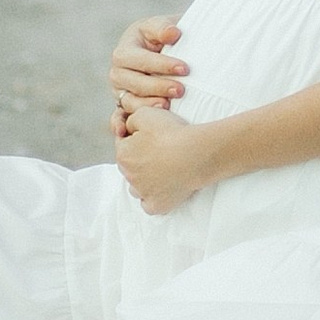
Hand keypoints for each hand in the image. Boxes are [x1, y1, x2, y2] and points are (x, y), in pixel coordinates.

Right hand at [109, 17, 188, 118]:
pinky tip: (124, 132)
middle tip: (181, 90)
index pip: (138, 59)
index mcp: (125, 51)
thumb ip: (163, 27)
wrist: (169, 53)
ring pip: (128, 102)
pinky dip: (118, 125)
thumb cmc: (167, 38)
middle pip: (133, 82)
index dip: (160, 64)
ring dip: (146, 106)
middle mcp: (118, 73)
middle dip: (157, 86)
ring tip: (168, 107)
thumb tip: (172, 34)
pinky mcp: (124, 108)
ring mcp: (120, 92)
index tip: (185, 68)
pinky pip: (118, 118)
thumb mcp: (163, 26)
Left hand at [113, 101, 223, 215]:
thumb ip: (130, 121)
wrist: (196, 154)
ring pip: (136, 187)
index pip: (123, 144)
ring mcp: (143, 192)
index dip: (137, 138)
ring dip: (143, 180)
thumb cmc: (172, 134)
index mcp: (123, 155)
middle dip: (139, 159)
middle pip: (129, 167)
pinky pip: (148, 205)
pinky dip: (153, 198)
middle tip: (158, 151)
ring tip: (161, 170)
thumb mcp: (145, 114)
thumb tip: (128, 128)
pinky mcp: (157, 205)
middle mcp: (129, 176)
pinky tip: (162, 188)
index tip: (152, 136)